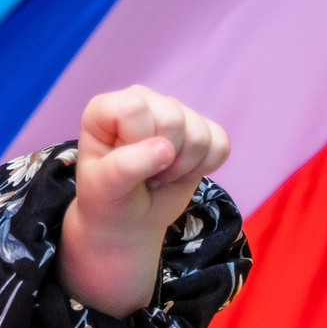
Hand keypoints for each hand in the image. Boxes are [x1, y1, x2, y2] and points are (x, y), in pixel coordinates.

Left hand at [59, 85, 230, 316]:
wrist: (128, 226)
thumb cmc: (106, 205)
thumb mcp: (104, 191)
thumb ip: (127, 166)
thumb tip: (161, 148)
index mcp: (107, 107)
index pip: (137, 110)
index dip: (136, 148)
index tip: (123, 173)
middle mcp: (140, 101)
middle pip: (175, 118)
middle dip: (162, 160)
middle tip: (143, 181)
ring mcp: (173, 113)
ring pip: (200, 131)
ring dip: (183, 167)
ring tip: (158, 179)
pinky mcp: (200, 131)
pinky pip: (222, 142)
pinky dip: (206, 167)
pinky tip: (179, 174)